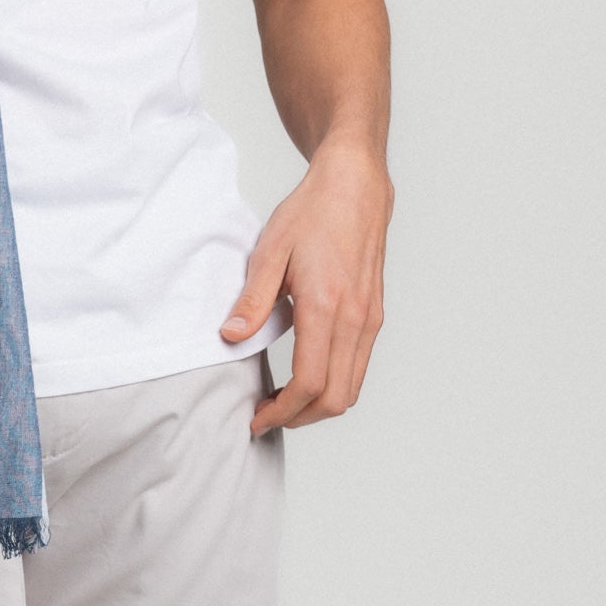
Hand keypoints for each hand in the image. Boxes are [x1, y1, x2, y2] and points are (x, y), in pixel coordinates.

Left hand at [219, 138, 392, 433]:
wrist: (354, 187)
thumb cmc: (312, 213)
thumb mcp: (270, 250)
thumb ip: (253, 298)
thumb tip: (231, 337)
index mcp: (327, 307)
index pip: (310, 384)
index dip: (282, 411)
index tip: (257, 417)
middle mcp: (355, 320)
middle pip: (336, 398)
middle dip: (300, 418)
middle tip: (266, 415)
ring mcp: (369, 319)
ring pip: (351, 387)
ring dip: (319, 405)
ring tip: (284, 400)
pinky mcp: (374, 314)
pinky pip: (358, 366)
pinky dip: (334, 384)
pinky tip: (307, 372)